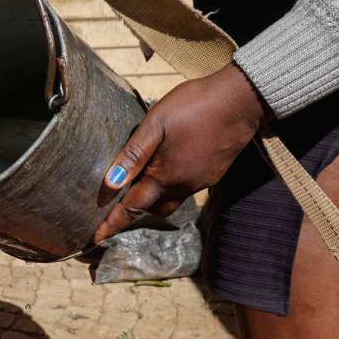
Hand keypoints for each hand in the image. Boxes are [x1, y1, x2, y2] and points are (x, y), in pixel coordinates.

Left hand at [93, 63, 272, 242]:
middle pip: (153, 208)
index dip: (113, 223)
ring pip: (171, 200)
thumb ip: (132, 155)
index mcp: (166, 178)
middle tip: (119, 198)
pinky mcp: (213, 173)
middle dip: (135, 208)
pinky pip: (186, 188)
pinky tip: (169, 162)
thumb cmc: (194, 107)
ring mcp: (201, 181)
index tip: (97, 239)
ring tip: (143, 176)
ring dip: (154, 195)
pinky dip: (172, 184)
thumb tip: (110, 184)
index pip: (132, 208)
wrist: (242, 100)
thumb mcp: (155, 125)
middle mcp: (184, 186)